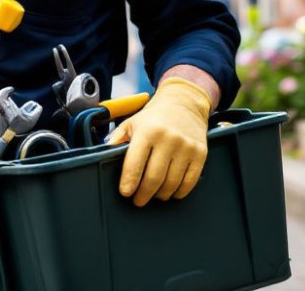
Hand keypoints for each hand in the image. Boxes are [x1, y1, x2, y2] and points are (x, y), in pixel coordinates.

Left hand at [108, 77, 211, 206]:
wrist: (184, 103)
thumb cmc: (155, 117)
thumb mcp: (132, 122)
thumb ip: (117, 139)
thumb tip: (103, 154)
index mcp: (148, 131)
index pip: (135, 163)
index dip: (129, 182)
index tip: (125, 192)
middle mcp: (169, 139)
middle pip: (154, 178)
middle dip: (143, 194)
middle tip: (138, 200)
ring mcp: (186, 147)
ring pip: (171, 183)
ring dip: (160, 195)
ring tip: (154, 194)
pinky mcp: (200, 153)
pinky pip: (189, 182)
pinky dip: (179, 192)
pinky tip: (171, 191)